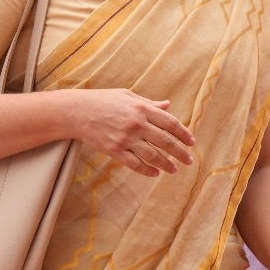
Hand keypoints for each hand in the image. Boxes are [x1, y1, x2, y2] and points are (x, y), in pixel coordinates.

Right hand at [68, 89, 195, 176]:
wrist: (77, 111)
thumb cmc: (103, 100)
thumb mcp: (128, 96)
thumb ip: (149, 103)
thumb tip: (168, 105)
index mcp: (142, 109)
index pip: (169, 123)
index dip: (183, 133)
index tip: (191, 142)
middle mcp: (136, 124)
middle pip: (165, 141)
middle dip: (180, 152)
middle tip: (189, 160)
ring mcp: (126, 138)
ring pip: (152, 155)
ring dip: (166, 164)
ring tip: (174, 169)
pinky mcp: (115, 150)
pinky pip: (135, 164)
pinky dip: (147, 170)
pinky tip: (155, 173)